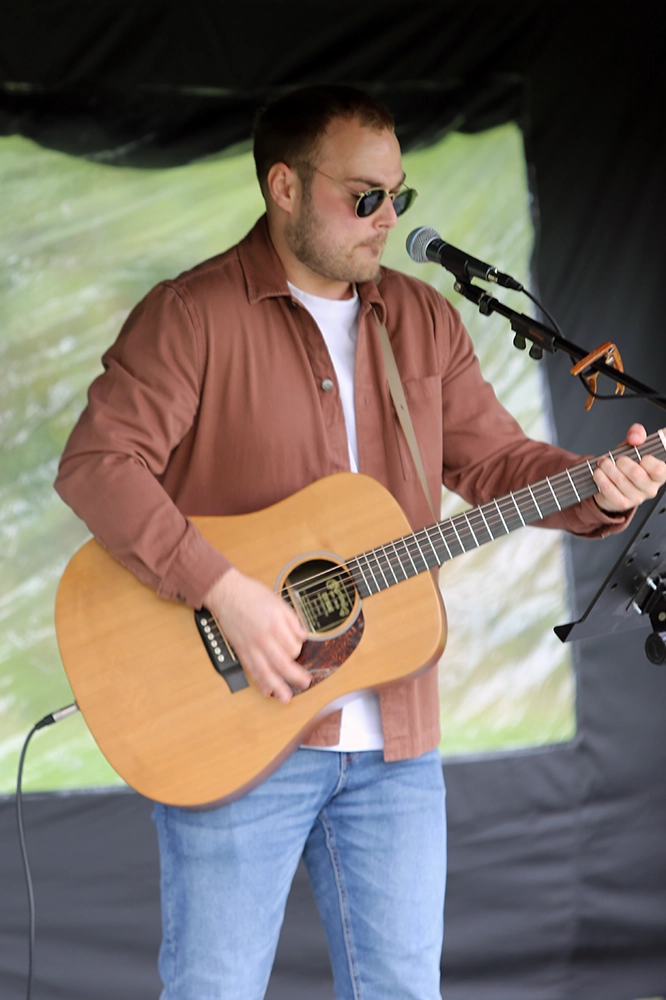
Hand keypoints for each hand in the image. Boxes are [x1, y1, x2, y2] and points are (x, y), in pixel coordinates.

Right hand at [203, 568, 309, 703]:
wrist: (226, 592)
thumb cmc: (251, 594)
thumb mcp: (278, 601)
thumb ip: (293, 620)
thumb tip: (303, 636)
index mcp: (274, 624)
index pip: (293, 647)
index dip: (299, 650)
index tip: (299, 648)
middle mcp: (263, 638)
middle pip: (282, 663)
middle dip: (295, 676)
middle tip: (305, 683)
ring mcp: (250, 646)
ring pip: (265, 671)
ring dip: (277, 686)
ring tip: (286, 697)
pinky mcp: (241, 650)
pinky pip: (251, 669)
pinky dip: (259, 682)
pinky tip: (266, 690)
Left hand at [593, 423, 665, 512]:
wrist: (613, 483)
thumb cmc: (627, 464)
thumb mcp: (634, 447)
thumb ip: (637, 435)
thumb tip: (635, 437)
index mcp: (659, 474)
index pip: (659, 469)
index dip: (648, 460)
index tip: (640, 456)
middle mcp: (650, 488)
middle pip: (636, 473)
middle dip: (620, 461)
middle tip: (614, 458)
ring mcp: (636, 498)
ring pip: (619, 480)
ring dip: (607, 468)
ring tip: (603, 463)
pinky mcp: (621, 503)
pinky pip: (608, 489)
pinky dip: (600, 478)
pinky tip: (599, 473)